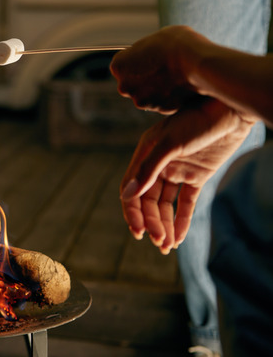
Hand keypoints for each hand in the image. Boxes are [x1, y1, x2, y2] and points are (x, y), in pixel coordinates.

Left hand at [110, 25, 208, 113]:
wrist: (194, 60)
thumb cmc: (176, 43)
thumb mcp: (153, 39)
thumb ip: (144, 51)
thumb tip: (149, 53)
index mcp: (118, 66)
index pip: (125, 66)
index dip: (139, 62)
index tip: (152, 59)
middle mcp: (124, 86)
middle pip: (133, 84)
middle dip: (146, 80)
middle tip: (164, 71)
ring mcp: (139, 100)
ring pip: (148, 96)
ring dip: (158, 90)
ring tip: (175, 78)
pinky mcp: (158, 109)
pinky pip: (163, 104)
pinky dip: (171, 98)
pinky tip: (181, 87)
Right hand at [119, 98, 253, 253]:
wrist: (230, 111)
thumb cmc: (197, 120)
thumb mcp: (170, 144)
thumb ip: (148, 169)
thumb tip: (126, 195)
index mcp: (145, 154)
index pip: (131, 189)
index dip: (132, 212)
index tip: (139, 232)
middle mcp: (158, 164)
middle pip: (148, 201)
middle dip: (152, 222)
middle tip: (158, 242)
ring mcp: (178, 171)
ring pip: (165, 205)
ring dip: (164, 225)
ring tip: (167, 245)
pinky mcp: (197, 176)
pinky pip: (185, 202)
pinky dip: (181, 220)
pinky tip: (178, 237)